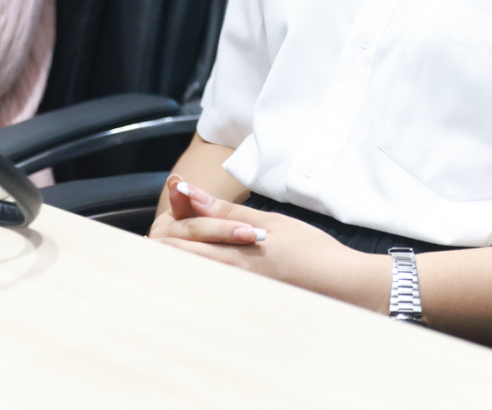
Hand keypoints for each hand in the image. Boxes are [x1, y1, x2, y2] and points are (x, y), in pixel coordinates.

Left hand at [149, 177, 388, 311]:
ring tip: (166, 250)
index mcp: (235, 252)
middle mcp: (231, 274)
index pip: (188, 237)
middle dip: (164, 247)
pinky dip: (199, 274)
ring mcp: (239, 289)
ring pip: (194, 274)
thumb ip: (227, 209)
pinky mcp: (248, 298)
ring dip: (178, 260)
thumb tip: (190, 193)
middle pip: (183, 260)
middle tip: (151, 237)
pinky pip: (213, 286)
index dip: (170, 222)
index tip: (161, 210)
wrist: (340, 284)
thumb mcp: (270, 221)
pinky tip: (194, 273)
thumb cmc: (310, 249)